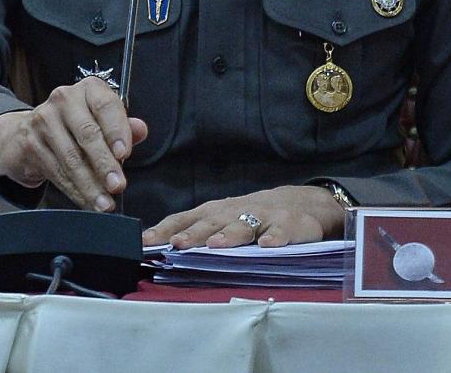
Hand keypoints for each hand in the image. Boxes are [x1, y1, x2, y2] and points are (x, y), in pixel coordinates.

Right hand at [0, 79, 147, 212]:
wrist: (26, 133)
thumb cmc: (74, 126)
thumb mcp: (100, 120)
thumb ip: (123, 126)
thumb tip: (141, 130)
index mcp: (89, 89)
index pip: (106, 106)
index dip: (117, 131)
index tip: (124, 154)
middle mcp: (64, 99)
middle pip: (88, 134)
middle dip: (105, 164)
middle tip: (118, 186)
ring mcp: (44, 120)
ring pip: (72, 158)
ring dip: (91, 185)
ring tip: (105, 203)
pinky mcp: (31, 143)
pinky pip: (58, 172)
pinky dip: (75, 191)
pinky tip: (87, 201)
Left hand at [143, 185, 346, 248]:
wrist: (303, 203)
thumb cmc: (253, 216)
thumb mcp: (224, 220)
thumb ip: (196, 231)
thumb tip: (154, 248)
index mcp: (217, 212)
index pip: (186, 218)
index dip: (166, 229)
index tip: (146, 242)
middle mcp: (237, 211)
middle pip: (212, 221)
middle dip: (194, 233)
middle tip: (178, 244)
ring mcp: (265, 216)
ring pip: (245, 225)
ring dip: (230, 234)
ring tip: (216, 245)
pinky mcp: (292, 224)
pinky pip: (284, 231)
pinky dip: (276, 237)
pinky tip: (268, 246)